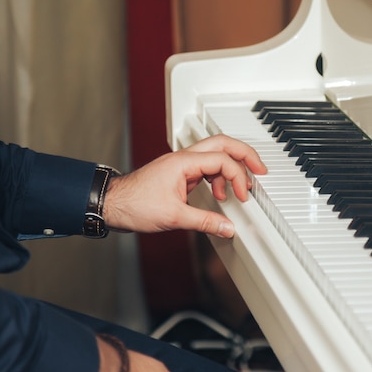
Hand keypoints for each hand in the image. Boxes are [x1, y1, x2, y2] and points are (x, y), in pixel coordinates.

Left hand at [103, 134, 266, 237]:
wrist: (111, 204)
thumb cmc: (134, 205)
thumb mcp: (174, 217)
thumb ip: (206, 222)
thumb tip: (228, 227)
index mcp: (184, 162)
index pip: (222, 160)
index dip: (238, 177)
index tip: (242, 195)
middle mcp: (184, 159)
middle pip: (223, 144)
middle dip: (245, 155)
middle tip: (260, 170)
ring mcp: (181, 165)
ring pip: (215, 155)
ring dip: (230, 170)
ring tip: (237, 191)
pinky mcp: (178, 174)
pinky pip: (206, 168)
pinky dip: (218, 178)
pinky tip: (218, 194)